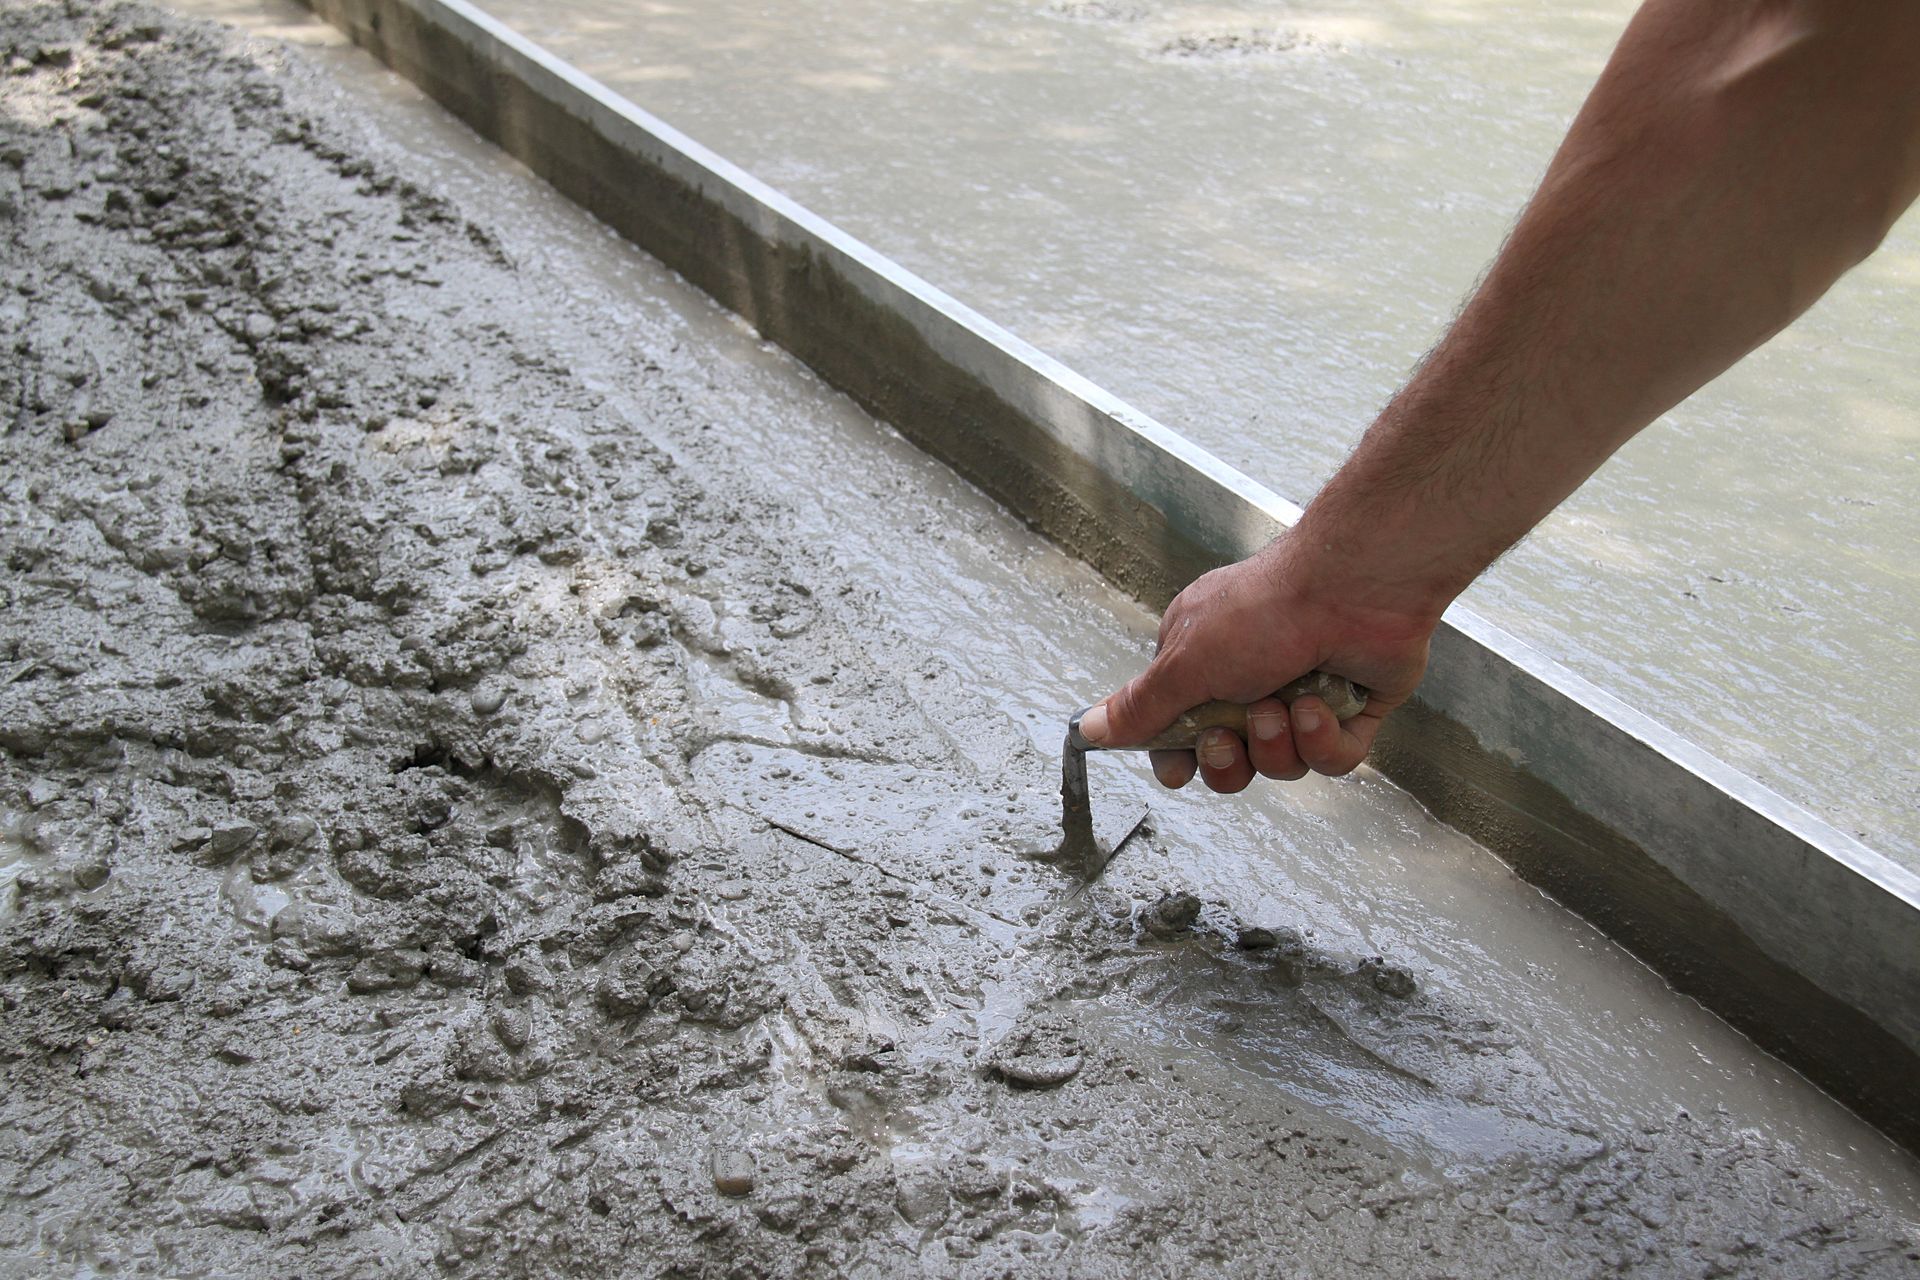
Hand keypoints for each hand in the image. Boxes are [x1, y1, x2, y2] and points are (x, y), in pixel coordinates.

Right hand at [1075, 529, 1437, 792]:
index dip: (1180, 759)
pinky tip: (1322, 705)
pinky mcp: (1350, 711)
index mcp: (1203, 660)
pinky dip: (1323, 740)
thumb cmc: (1268, 609)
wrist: (1355, 588)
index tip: (1179, 770)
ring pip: (1280, 764)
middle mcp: (1251, 679)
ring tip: (1284, 704)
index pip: (1179, 731)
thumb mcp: (1186, 662)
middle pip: (1228, 759)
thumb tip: (1089, 729)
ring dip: (1278, 742)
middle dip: (1229, 756)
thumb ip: (1140, 706)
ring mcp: (1303, 696)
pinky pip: (1330, 760)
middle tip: (1231, 730)